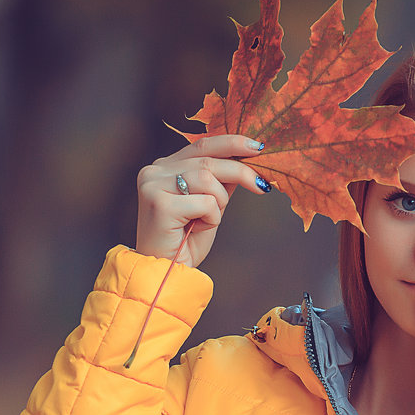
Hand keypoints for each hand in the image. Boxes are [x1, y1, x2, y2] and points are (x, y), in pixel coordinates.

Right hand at [135, 135, 268, 267]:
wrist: (166, 272)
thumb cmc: (185, 241)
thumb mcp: (209, 204)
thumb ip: (221, 180)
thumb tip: (248, 160)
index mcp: (165, 166)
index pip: (203, 145)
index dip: (232, 143)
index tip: (258, 147)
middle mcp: (154, 171)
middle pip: (208, 160)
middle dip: (241, 173)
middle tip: (262, 186)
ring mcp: (153, 185)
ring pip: (207, 179)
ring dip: (219, 203)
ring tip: (207, 221)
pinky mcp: (159, 204)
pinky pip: (204, 202)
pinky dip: (210, 218)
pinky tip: (195, 229)